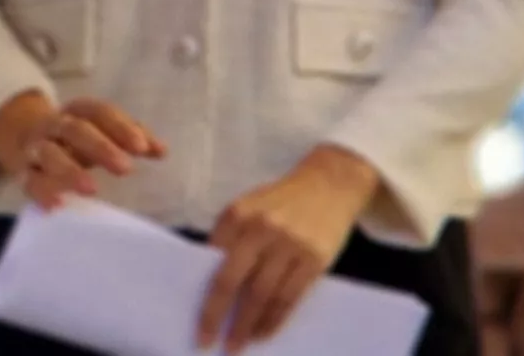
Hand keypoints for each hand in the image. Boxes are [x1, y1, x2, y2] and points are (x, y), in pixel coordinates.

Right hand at [0, 90, 164, 210]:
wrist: (25, 136)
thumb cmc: (78, 138)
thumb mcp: (103, 130)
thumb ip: (132, 138)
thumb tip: (161, 151)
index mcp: (78, 111)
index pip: (99, 112)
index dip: (120, 128)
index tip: (142, 149)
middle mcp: (55, 125)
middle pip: (75, 129)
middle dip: (100, 147)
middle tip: (125, 169)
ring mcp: (37, 147)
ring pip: (49, 153)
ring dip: (69, 170)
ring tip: (92, 189)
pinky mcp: (24, 171)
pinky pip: (30, 180)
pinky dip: (42, 191)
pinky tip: (58, 205)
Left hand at [200, 147, 377, 350]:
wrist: (330, 184)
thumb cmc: (281, 201)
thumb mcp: (248, 207)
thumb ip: (230, 238)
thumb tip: (209, 281)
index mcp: (237, 215)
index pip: (211, 262)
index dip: (202, 292)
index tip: (193, 320)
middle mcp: (261, 229)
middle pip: (232, 282)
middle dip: (216, 316)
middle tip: (206, 342)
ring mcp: (290, 245)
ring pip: (262, 295)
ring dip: (247, 326)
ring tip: (236, 345)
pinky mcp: (315, 259)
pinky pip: (290, 298)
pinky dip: (274, 320)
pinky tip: (263, 334)